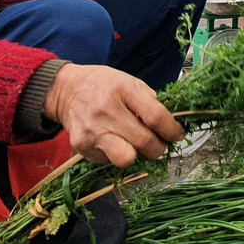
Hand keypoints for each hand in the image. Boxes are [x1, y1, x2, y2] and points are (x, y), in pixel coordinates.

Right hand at [42, 64, 184, 165]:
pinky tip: (115, 142)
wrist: (67, 91)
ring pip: (126, 159)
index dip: (172, 131)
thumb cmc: (104, 85)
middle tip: (160, 145)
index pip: (156, 117)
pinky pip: (109, 161)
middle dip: (159, 148)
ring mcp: (93, 131)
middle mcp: (107, 111)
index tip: (177, 135)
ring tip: (137, 147)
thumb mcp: (130, 82)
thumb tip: (170, 125)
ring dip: (138, 156)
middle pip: (145, 142)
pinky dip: (117, 155)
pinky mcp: (83, 147)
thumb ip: (150, 102)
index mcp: (123, 90)